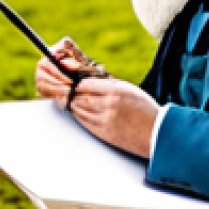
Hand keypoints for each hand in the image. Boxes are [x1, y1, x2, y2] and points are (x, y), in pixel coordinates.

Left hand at [35, 43, 158, 157]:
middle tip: (52, 83)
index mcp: (115, 91)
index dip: (71, 79)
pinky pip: (82, 120)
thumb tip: (88, 79)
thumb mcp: (129, 90)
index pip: (84, 83)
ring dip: (66, 101)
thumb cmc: (145, 110)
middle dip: (64, 89)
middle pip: (77, 96)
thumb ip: (109, 85)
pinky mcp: (102, 132)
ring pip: (77, 108)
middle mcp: (107, 105)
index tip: (63, 75)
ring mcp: (103, 120)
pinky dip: (75, 113)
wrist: (157, 134)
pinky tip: (71, 108)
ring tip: (57, 94)